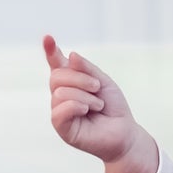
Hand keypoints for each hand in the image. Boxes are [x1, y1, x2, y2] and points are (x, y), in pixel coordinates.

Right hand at [42, 35, 157, 172]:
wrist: (124, 133)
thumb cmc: (113, 108)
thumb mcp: (104, 82)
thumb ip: (87, 69)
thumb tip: (70, 55)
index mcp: (71, 82)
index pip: (56, 64)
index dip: (51, 51)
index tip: (48, 38)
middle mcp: (62, 95)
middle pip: (56, 76)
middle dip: (79, 78)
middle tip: (97, 88)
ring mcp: (60, 111)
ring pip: (59, 92)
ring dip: (84, 95)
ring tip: (98, 105)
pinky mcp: (62, 128)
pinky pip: (59, 111)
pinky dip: (75, 106)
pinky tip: (86, 110)